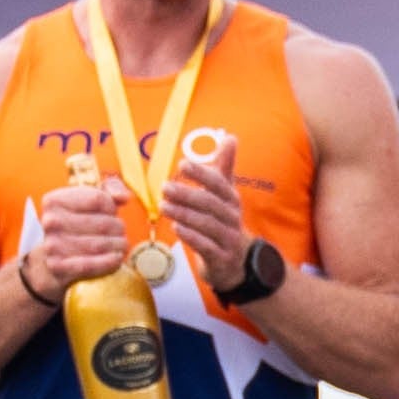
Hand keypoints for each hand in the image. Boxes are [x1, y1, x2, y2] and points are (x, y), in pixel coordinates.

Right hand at [16, 170, 133, 300]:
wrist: (50, 257)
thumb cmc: (78, 224)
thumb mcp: (90, 200)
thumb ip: (111, 189)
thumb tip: (123, 197)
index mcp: (54, 200)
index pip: (98, 199)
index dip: (112, 207)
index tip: (110, 213)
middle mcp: (50, 221)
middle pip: (103, 223)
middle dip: (118, 228)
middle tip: (120, 233)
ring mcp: (52, 244)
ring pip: (100, 245)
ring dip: (117, 245)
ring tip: (120, 245)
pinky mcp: (57, 266)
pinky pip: (90, 264)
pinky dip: (108, 262)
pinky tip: (117, 258)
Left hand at [158, 132, 256, 288]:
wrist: (234, 262)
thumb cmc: (223, 221)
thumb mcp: (225, 194)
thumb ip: (225, 167)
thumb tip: (230, 137)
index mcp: (231, 199)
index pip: (218, 183)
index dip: (201, 173)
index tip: (181, 164)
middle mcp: (232, 217)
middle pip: (210, 203)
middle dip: (187, 194)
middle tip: (164, 187)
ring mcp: (228, 238)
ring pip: (206, 224)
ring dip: (183, 214)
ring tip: (163, 206)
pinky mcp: (221, 258)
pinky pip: (206, 246)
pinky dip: (191, 236)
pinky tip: (176, 228)